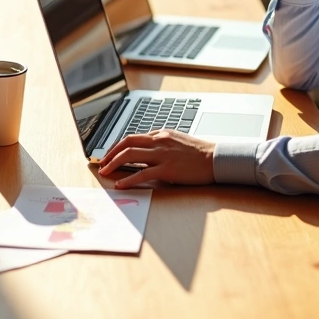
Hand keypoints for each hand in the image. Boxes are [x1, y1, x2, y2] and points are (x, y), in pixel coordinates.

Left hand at [97, 129, 216, 188]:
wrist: (216, 159)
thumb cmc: (199, 153)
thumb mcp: (178, 140)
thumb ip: (162, 142)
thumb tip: (146, 147)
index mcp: (161, 134)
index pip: (132, 137)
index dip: (117, 146)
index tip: (109, 154)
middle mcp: (159, 141)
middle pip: (126, 143)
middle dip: (110, 153)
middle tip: (102, 163)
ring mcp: (162, 155)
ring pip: (130, 155)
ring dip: (113, 163)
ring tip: (105, 172)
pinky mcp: (167, 169)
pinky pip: (142, 173)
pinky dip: (128, 179)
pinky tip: (120, 184)